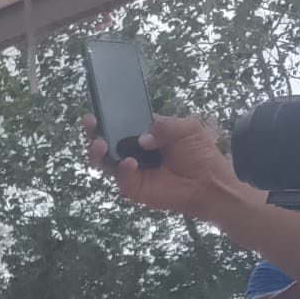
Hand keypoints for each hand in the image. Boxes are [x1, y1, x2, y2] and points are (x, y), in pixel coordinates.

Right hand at [84, 114, 248, 220]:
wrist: (208, 182)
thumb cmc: (199, 153)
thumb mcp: (187, 129)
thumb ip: (163, 126)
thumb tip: (142, 138)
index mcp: (142, 134)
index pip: (119, 124)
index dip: (107, 118)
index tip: (97, 113)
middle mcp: (131, 150)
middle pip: (104, 141)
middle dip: (93, 132)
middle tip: (91, 124)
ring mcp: (129, 169)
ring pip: (103, 160)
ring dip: (98, 151)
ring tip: (101, 144)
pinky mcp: (131, 186)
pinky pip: (119, 177)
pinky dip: (121, 169)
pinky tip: (129, 163)